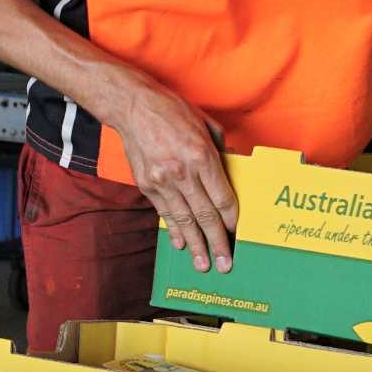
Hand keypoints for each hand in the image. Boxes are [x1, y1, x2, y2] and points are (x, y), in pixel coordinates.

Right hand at [106, 73, 238, 272]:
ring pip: (183, 220)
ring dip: (195, 245)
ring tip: (203, 264)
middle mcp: (182, 172)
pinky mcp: (147, 184)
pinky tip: (181, 244)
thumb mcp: (206, 124)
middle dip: (217, 243)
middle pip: (205, 215)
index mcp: (201, 156)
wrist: (133, 107)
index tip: (238, 235)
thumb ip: (221, 151)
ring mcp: (162, 181)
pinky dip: (173, 230)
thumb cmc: (172, 111)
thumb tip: (232, 170)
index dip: (231, 221)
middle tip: (225, 264)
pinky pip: (164, 213)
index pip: (222, 198)